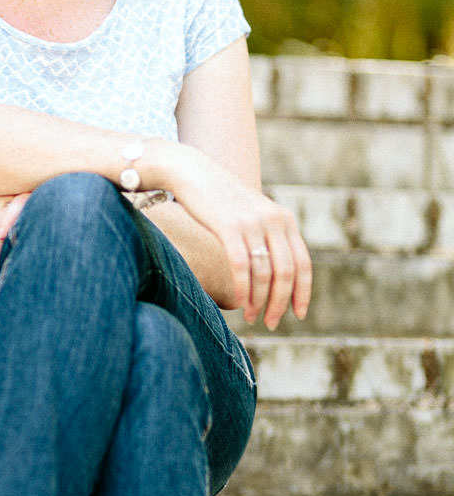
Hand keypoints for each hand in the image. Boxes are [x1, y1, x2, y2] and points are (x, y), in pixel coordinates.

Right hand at [161, 145, 311, 329]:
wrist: (192, 172)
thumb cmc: (218, 199)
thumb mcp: (251, 215)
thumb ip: (266, 237)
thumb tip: (271, 273)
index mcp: (283, 219)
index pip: (303, 263)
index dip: (303, 292)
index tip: (298, 314)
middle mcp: (273, 220)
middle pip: (286, 273)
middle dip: (280, 303)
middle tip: (271, 323)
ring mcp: (252, 223)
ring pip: (264, 273)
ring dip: (259, 301)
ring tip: (252, 317)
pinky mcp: (229, 227)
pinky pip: (242, 266)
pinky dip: (243, 289)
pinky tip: (239, 304)